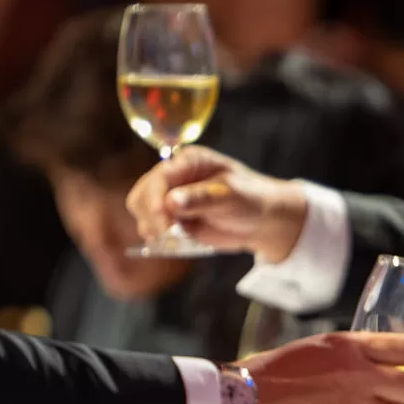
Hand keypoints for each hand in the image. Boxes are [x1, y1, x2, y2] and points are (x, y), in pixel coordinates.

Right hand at [126, 145, 310, 262]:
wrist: (262, 219)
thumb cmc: (251, 199)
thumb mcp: (231, 195)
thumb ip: (202, 198)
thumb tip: (171, 202)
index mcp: (188, 161)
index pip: (160, 178)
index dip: (155, 200)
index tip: (164, 223)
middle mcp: (174, 177)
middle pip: (142, 195)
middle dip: (151, 216)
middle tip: (168, 235)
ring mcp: (169, 198)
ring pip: (142, 213)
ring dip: (152, 228)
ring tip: (174, 238)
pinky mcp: (171, 218)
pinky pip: (152, 228)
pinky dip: (157, 238)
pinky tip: (173, 243)